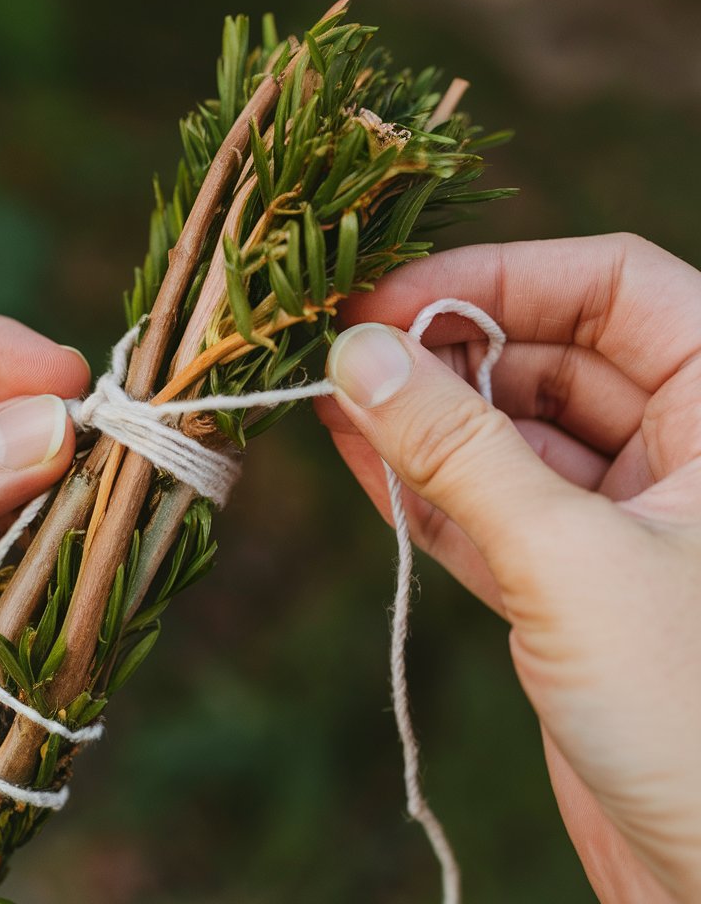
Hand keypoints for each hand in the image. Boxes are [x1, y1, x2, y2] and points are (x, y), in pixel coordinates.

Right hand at [318, 234, 700, 902]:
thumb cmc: (698, 719)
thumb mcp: (571, 559)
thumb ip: (459, 450)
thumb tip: (359, 354)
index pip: (614, 286)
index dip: (499, 278)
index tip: (392, 300)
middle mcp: (688, 451)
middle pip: (549, 355)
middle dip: (445, 353)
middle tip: (345, 356)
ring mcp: (626, 520)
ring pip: (510, 436)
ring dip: (421, 419)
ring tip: (332, 395)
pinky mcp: (572, 584)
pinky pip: (488, 509)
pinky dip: (423, 486)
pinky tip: (357, 454)